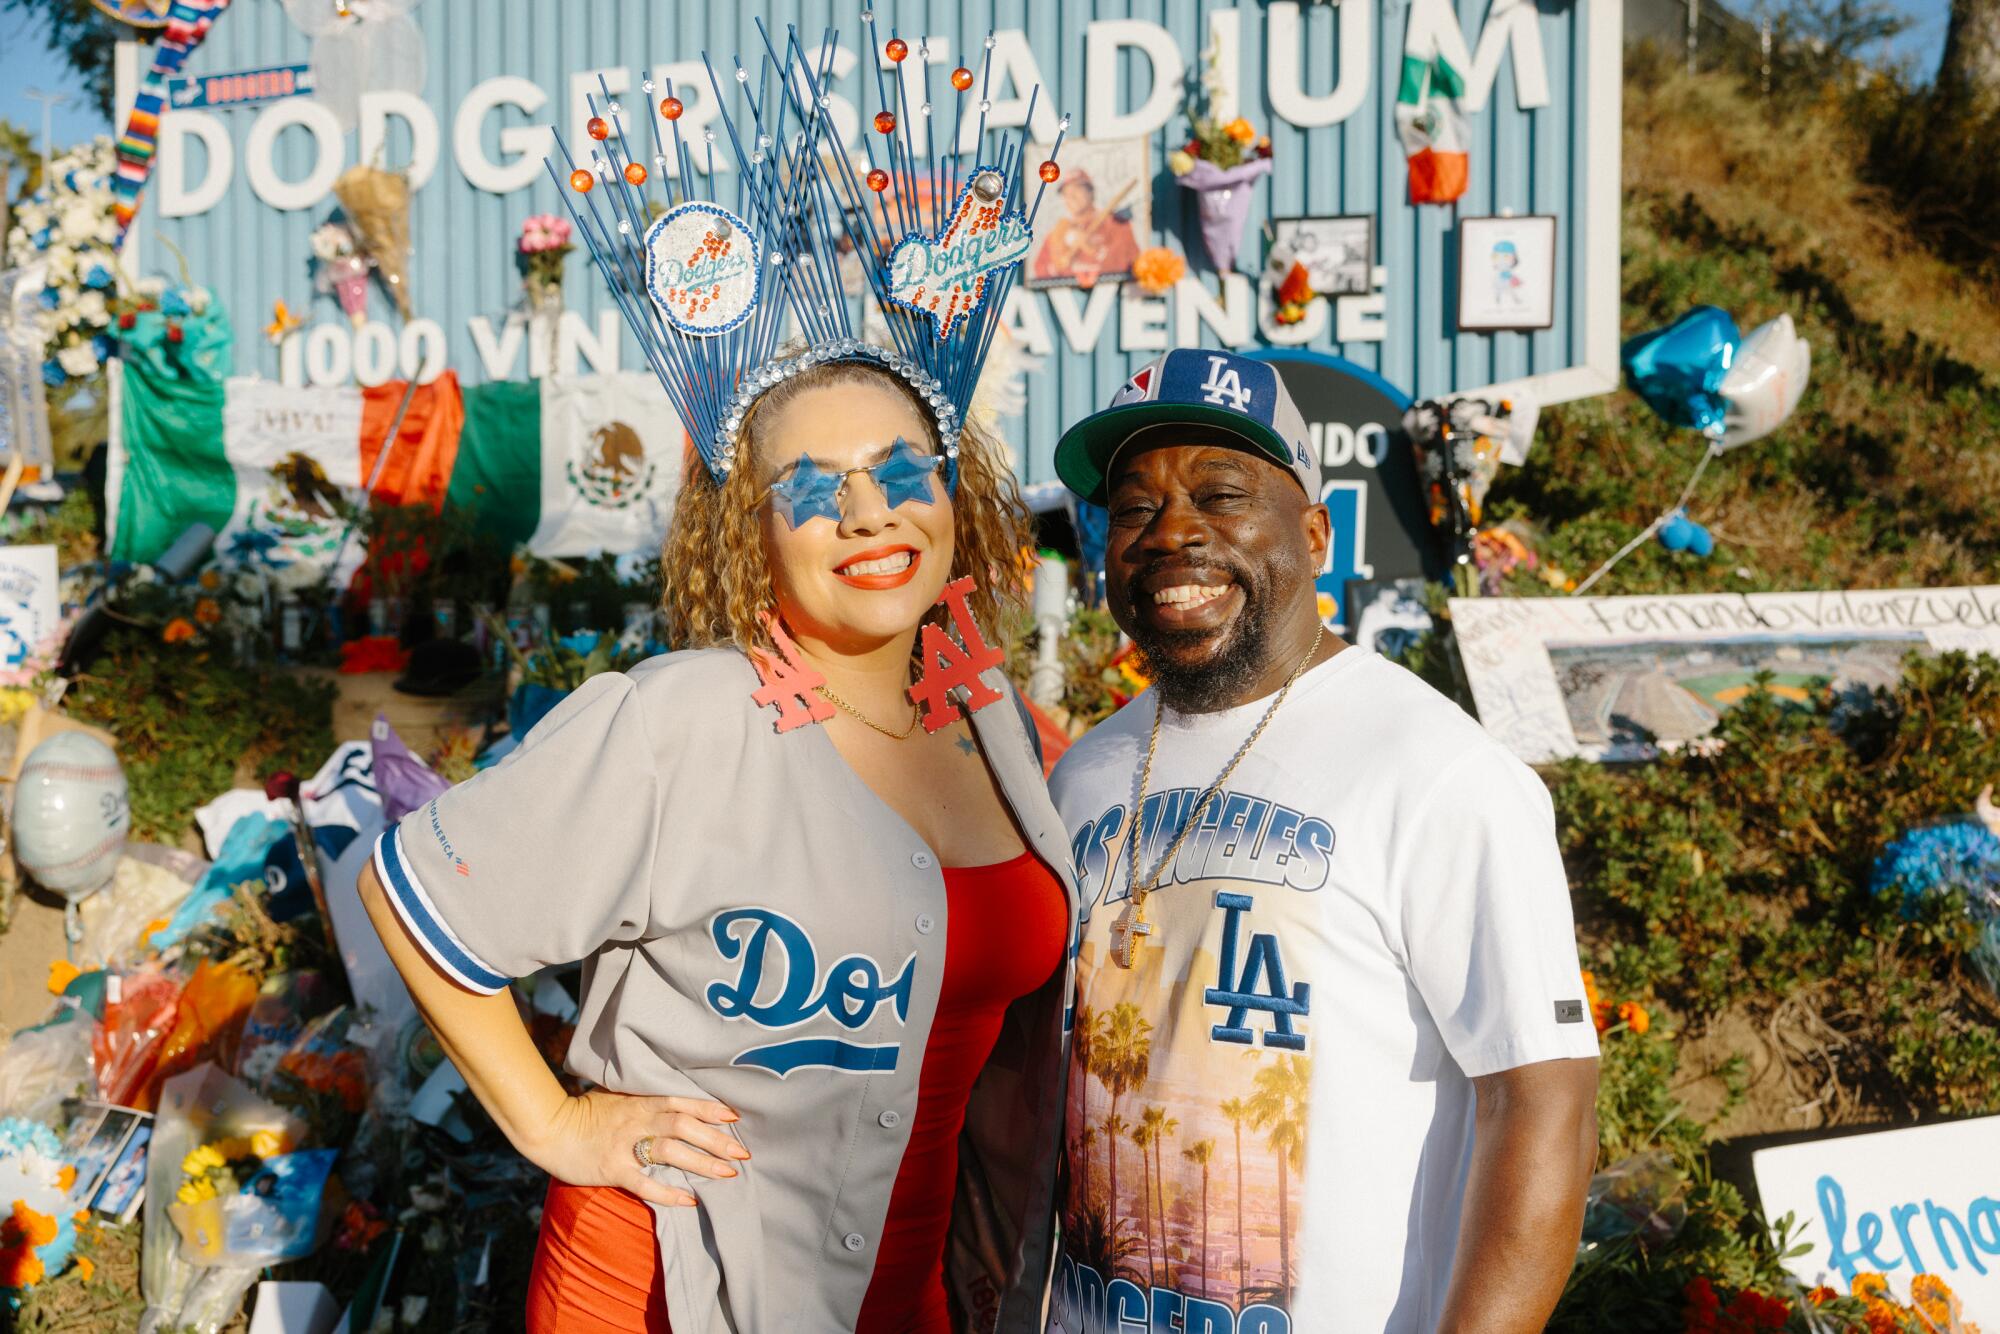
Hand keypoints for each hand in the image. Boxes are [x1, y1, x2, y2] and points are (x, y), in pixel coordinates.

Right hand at [525, 1088, 748, 1207]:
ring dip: (702, 1163)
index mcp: (640, 1102)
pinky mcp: (612, 1169)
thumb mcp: (615, 1096)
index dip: (709, 1108)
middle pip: (685, 1127)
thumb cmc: (583, 1111)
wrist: (548, 1128)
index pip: (682, 1102)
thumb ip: (642, 1098)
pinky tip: (690, 1200)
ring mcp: (625, 1145)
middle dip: (716, 1139)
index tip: (735, 1117)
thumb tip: (670, 1100)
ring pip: (672, 1152)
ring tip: (727, 1173)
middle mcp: (637, 1121)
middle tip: (743, 1152)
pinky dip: (669, 1193)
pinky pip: (645, 1183)